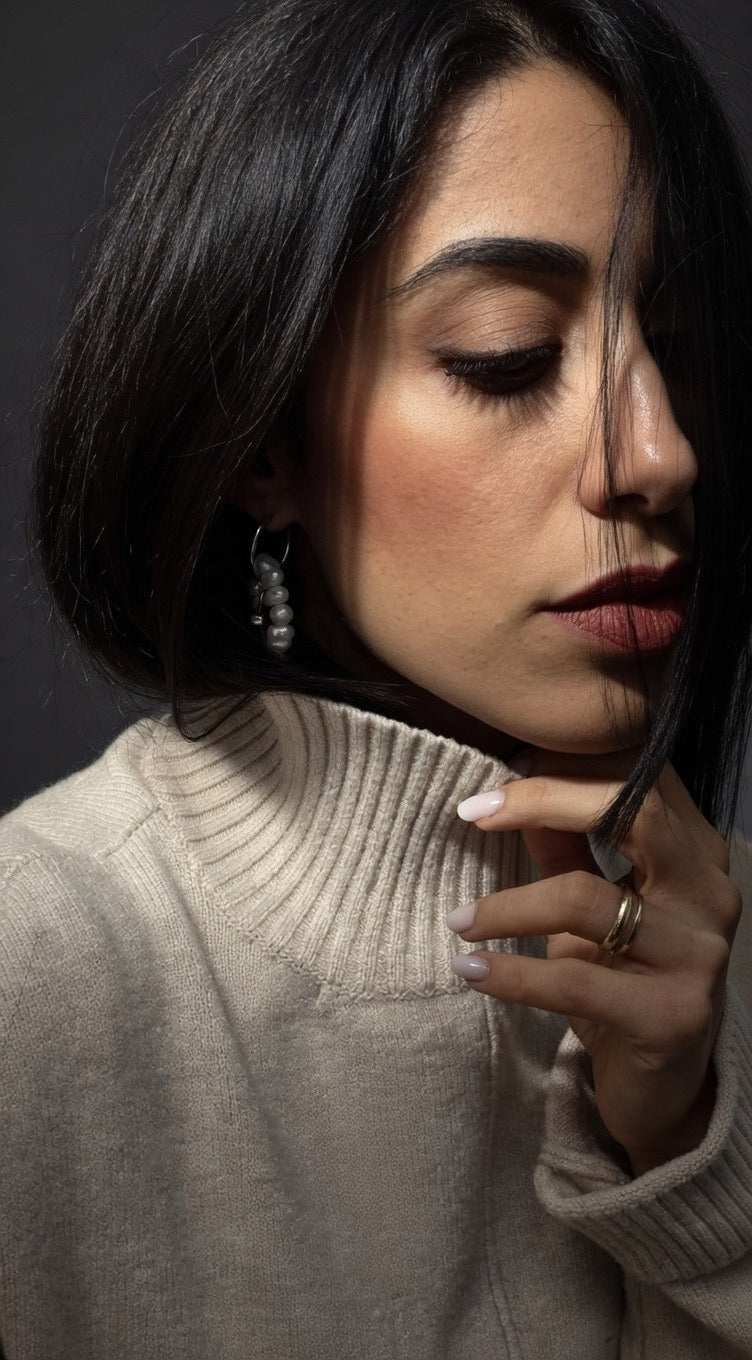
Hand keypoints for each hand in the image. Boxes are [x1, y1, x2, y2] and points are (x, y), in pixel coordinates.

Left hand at [450, 754, 741, 1174]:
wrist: (662, 1086)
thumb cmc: (622, 978)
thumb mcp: (593, 903)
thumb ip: (562, 845)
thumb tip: (505, 789)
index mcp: (697, 852)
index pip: (640, 779)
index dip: (567, 765)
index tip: (495, 779)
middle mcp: (710, 893)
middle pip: (636, 812)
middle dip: (545, 800)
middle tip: (474, 812)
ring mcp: (699, 954)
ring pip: (588, 900)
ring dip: (509, 905)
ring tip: (459, 919)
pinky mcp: (673, 1016)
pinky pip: (574, 981)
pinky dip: (511, 972)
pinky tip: (469, 968)